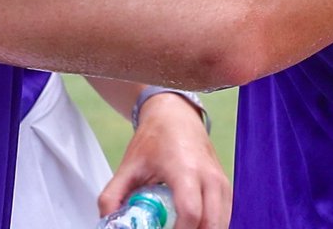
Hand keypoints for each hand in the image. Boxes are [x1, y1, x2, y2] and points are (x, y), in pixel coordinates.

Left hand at [98, 91, 231, 228]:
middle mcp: (209, 176)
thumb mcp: (129, 165)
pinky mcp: (226, 188)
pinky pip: (223, 218)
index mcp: (185, 169)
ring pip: (221, 225)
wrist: (175, 115)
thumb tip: (106, 222)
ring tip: (176, 228)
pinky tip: (189, 226)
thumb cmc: (155, 137)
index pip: (190, 213)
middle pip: (211, 225)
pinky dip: (208, 227)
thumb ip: (113, 196)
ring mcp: (221, 182)